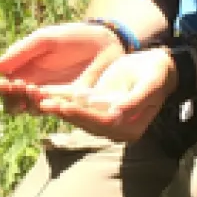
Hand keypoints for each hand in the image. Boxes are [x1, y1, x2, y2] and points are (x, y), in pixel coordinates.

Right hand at [0, 21, 125, 113]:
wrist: (105, 43)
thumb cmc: (73, 37)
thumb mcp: (46, 39)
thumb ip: (23, 51)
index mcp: (26, 72)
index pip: (6, 88)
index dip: (3, 89)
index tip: (4, 83)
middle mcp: (36, 88)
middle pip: (15, 104)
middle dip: (14, 99)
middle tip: (22, 87)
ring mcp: (54, 98)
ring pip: (33, 110)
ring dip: (31, 103)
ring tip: (36, 91)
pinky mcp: (72, 105)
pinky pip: (57, 112)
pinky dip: (51, 108)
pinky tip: (50, 100)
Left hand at [26, 48, 177, 142]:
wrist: (158, 67)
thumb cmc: (157, 74)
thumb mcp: (150, 84)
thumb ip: (135, 101)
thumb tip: (116, 114)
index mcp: (130, 128)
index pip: (103, 123)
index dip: (84, 115)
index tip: (67, 106)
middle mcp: (114, 127)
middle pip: (86, 121)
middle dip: (64, 112)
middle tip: (44, 104)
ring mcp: (103, 117)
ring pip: (77, 114)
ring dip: (57, 107)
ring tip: (37, 99)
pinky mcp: (96, 106)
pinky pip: (76, 104)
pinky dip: (60, 100)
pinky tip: (43, 94)